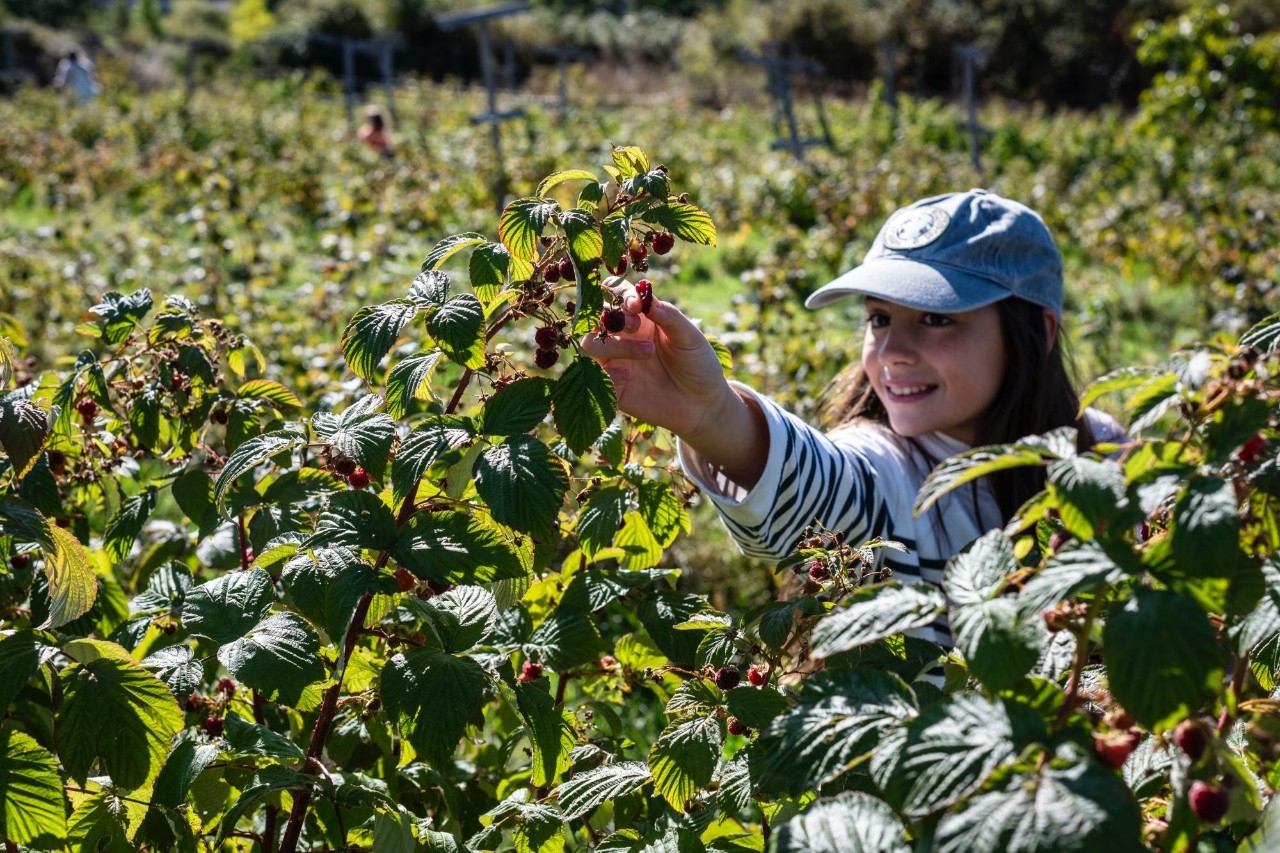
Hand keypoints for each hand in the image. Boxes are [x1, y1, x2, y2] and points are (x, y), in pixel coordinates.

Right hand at [581, 281, 733, 438]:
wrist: (703, 404)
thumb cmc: (698, 364)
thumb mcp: (689, 337)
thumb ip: (668, 315)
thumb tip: (645, 297)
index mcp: (642, 318)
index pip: (618, 296)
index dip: (621, 295)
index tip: (636, 304)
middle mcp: (623, 337)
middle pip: (597, 317)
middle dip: (613, 317)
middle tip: (635, 325)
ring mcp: (616, 362)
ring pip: (591, 344)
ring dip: (614, 345)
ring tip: (647, 353)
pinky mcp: (613, 388)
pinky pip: (597, 376)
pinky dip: (609, 373)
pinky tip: (629, 377)